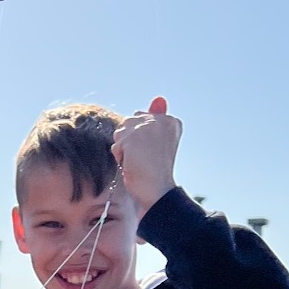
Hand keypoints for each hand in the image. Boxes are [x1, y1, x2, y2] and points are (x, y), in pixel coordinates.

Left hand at [111, 96, 182, 215]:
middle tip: (146, 160)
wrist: (158, 191)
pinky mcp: (135, 136)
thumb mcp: (157, 142)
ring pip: (121, 133)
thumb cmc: (157, 171)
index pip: (141, 121)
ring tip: (140, 162)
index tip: (153, 155)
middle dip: (131, 143)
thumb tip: (160, 97)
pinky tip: (134, 165)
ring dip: (125, 150)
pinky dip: (120, 157)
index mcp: (172, 121)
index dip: (141, 140)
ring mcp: (148, 127)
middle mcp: (162, 119)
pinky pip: (117, 145)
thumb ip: (156, 118)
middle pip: (129, 123)